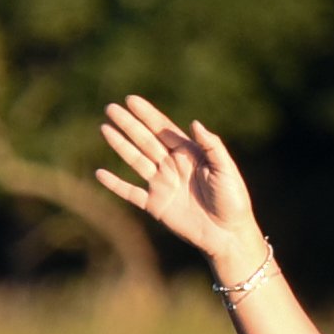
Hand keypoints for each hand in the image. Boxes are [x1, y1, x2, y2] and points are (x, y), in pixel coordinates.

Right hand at [95, 97, 276, 283]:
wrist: (228, 234)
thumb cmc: (233, 199)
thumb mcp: (225, 169)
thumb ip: (211, 146)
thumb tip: (195, 123)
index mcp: (189, 155)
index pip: (164, 130)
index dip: (147, 115)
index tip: (131, 100)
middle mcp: (173, 166)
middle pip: (145, 141)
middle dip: (128, 124)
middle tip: (110, 108)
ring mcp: (162, 185)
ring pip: (136, 160)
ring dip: (120, 145)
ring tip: (104, 128)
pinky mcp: (156, 205)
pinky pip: (130, 192)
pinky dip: (115, 184)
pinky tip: (100, 173)